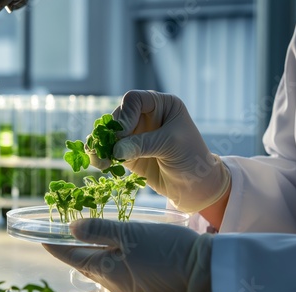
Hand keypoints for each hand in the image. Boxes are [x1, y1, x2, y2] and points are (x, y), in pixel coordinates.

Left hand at [42, 218, 213, 291]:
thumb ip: (99, 231)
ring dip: (94, 251)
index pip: (71, 257)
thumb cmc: (166, 250)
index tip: (42, 236)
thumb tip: (70, 228)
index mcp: (106, 272)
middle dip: (74, 248)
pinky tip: (117, 247)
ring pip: (103, 267)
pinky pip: (119, 271)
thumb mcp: (130, 235)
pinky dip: (112, 257)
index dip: (55, 246)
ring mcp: (130, 289)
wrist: (206, 271)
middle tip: (65, 229)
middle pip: (86, 263)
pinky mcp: (144, 287)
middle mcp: (113, 285)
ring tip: (89, 234)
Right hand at [89, 90, 230, 212]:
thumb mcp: (171, 145)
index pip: (134, 100)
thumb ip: (143, 144)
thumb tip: (115, 150)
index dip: (125, 115)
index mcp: (161, 105)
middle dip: (110, 134)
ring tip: (100, 161)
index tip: (122, 135)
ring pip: (109, 134)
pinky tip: (100, 165)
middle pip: (117, 117)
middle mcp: (145, 116)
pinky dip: (101, 157)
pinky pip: (108, 151)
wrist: (195, 187)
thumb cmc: (192, 159)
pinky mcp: (127, 153)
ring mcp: (134, 135)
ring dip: (101, 146)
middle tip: (109, 150)